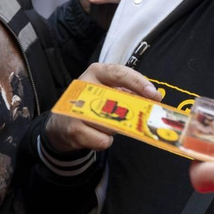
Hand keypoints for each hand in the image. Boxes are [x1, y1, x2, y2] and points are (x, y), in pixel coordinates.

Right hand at [44, 62, 163, 153]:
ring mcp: (77, 110)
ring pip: (112, 125)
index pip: (119, 73)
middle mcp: (84, 87)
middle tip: (141, 118)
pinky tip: (97, 135)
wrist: (60, 125)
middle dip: (131, 112)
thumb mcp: (107, 91)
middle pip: (117, 102)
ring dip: (116, 128)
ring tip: (107, 125)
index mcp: (95, 73)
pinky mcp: (74, 130)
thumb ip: (128, 91)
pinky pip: (104, 140)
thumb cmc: (91, 105)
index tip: (154, 94)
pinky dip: (105, 140)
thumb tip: (154, 98)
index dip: (138, 83)